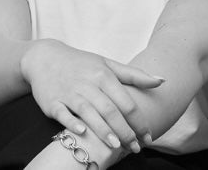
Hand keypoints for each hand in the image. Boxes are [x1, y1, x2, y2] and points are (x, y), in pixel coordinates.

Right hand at [21, 39, 163, 153]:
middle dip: (125, 131)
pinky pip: (63, 113)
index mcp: (103, 76)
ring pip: (89, 113)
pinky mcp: (52, 102)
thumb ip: (134, 75)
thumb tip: (162, 80)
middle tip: (135, 148)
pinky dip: (72, 123)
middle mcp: (88, 84)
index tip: (148, 137)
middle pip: (110, 111)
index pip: (127, 102)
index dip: (140, 122)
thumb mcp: (107, 65)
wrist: (44, 58)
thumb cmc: (80, 64)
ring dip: (103, 130)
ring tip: (116, 146)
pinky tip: (82, 132)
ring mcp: (69, 93)